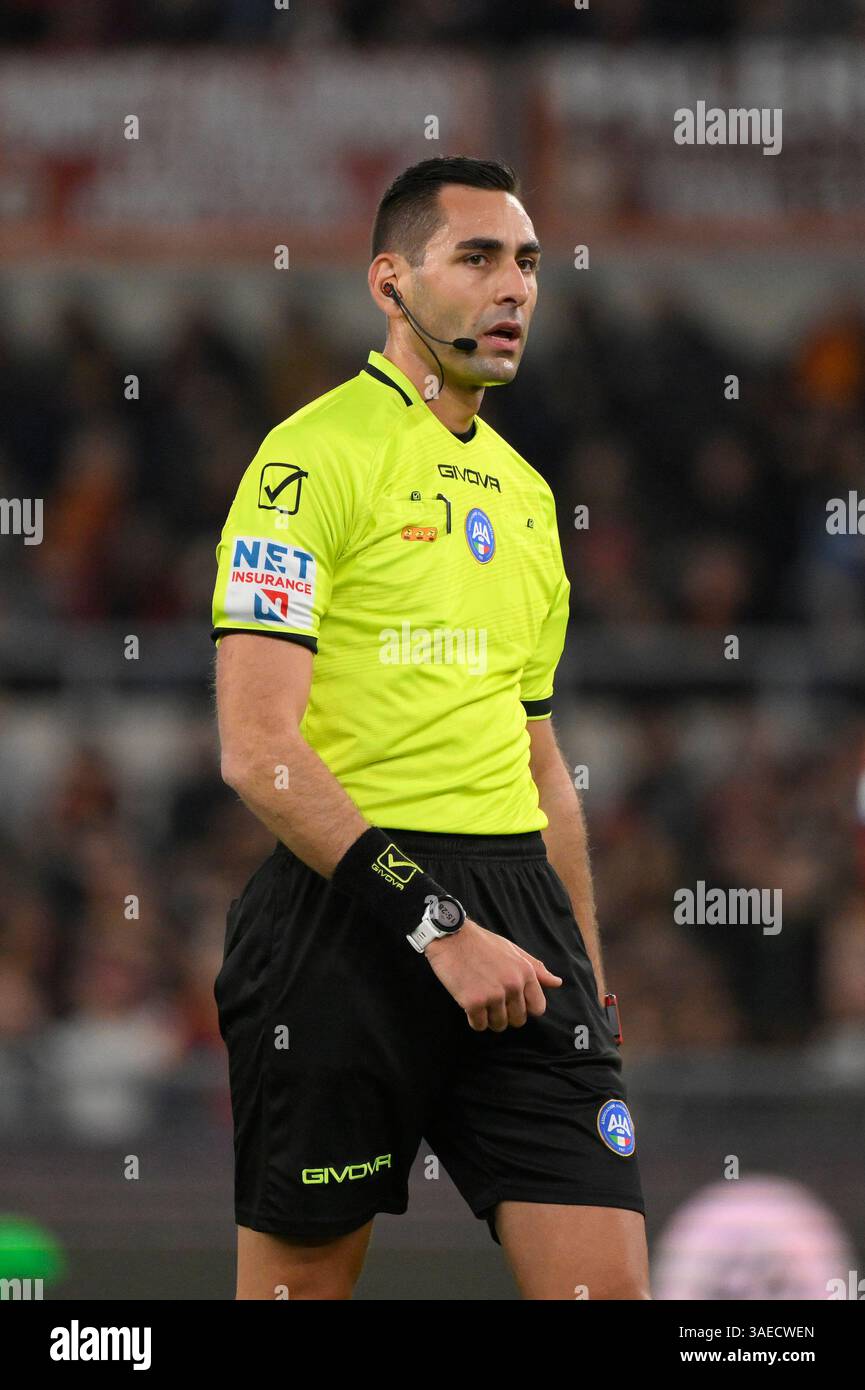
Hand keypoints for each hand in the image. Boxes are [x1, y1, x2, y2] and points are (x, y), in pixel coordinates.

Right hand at [424, 918, 562, 1031]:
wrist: (451, 936)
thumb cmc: (482, 943)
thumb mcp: (513, 950)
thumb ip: (536, 969)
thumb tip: (557, 982)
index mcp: (525, 972)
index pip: (537, 1008)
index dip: (524, 1007)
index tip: (511, 1000)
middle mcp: (513, 985)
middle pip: (518, 1020)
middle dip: (506, 1015)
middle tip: (492, 1000)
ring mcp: (494, 995)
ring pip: (498, 1025)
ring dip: (488, 1017)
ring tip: (479, 999)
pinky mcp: (473, 1002)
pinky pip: (479, 1025)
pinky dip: (473, 1019)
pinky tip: (468, 1002)